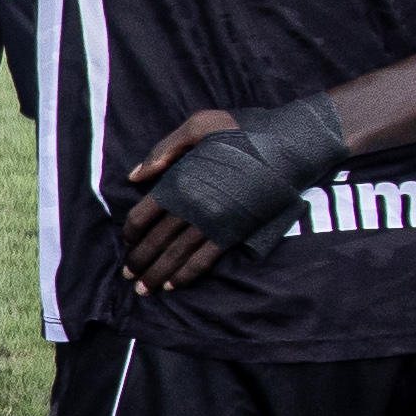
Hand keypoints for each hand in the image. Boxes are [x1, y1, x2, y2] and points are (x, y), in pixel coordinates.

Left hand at [112, 97, 351, 290]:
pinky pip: (205, 260)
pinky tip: (174, 286)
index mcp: (180, 181)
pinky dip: (187, 275)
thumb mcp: (200, 125)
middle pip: (157, 241)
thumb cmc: (244, 132)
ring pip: (177, 255)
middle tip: (127, 276)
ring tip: (144, 290)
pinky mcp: (233, 233)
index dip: (131, 232)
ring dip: (158, 275)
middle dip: (139, 261)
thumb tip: (136, 177)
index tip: (127, 242)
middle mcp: (193, 207)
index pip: (144, 214)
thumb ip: (165, 149)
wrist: (289, 146)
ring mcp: (214, 223)